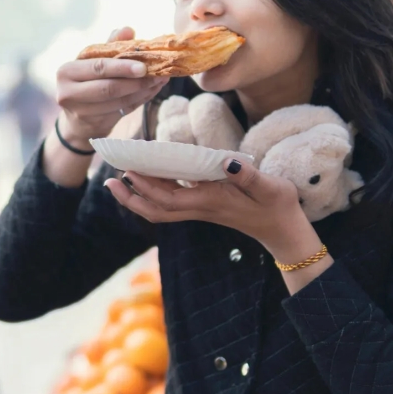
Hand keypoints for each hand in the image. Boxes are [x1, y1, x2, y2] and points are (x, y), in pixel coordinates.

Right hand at [56, 27, 168, 142]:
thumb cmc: (86, 81)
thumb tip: (127, 30)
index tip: (143, 66)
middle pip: (108, 88)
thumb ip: (109, 45)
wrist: (77, 119)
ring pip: (118, 102)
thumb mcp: (92, 61)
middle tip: (157, 74)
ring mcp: (80, 112)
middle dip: (135, 82)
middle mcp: (68, 93)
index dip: (122, 68)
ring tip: (160, 81)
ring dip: (142, 91)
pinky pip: (123, 111)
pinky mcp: (94, 125)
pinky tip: (152, 91)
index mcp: (66, 72)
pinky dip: (140, 100)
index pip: (98, 68)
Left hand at [104, 159, 319, 259]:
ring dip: (137, 196)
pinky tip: (148, 178)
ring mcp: (200, 209)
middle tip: (108, 179)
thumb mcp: (270, 188)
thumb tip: (228, 162)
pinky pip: (170, 203)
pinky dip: (154, 192)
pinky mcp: (203, 207)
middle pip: (155, 208)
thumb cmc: (278, 207)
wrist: (283, 231)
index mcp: (210, 202)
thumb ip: (248, 176)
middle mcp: (199, 208)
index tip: (128, 171)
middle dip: (130, 197)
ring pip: (160, 208)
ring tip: (118, 179)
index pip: (168, 198)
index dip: (146, 186)